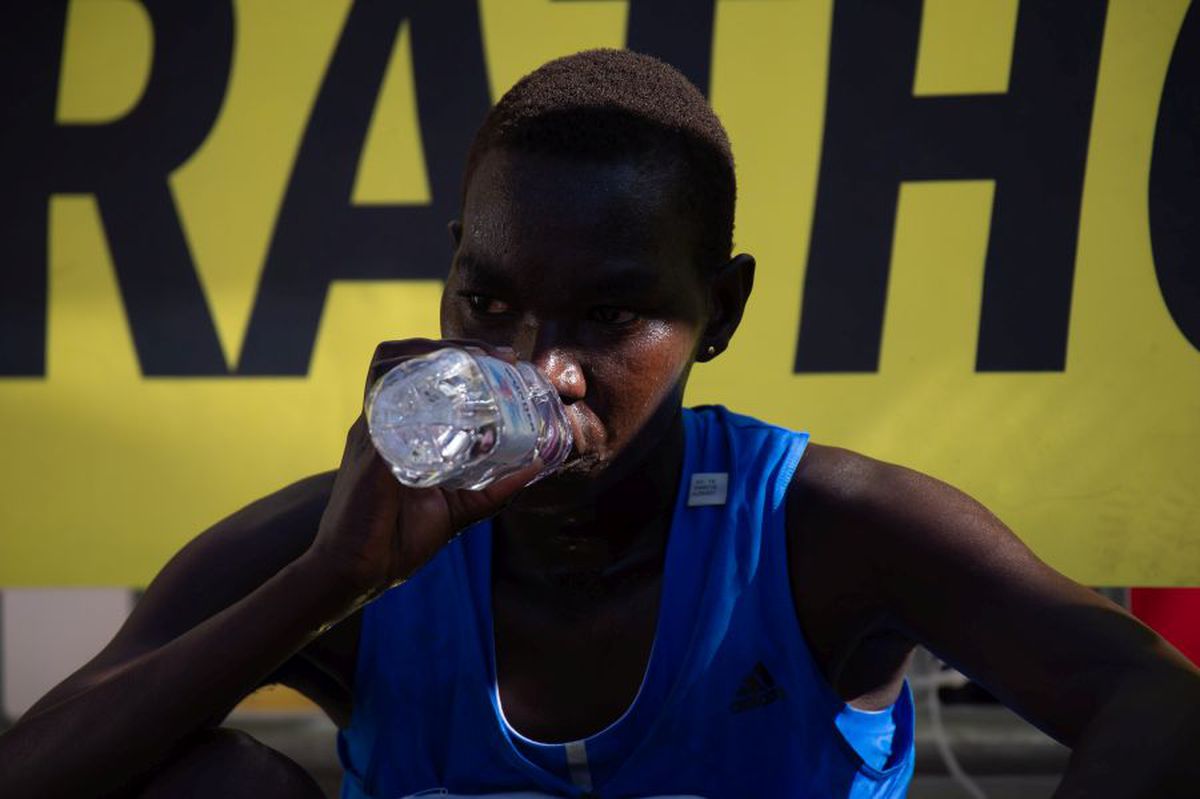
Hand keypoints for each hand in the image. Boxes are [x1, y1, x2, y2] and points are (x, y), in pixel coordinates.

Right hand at [307, 339, 537, 600]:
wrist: (361, 573)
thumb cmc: (400, 538)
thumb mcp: (460, 506)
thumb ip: (495, 487)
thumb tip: (537, 466)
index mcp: (399, 428)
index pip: (417, 369)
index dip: (455, 353)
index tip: (501, 357)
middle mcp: (381, 422)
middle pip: (401, 357)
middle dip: (448, 345)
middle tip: (494, 355)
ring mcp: (372, 433)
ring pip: (389, 369)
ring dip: (429, 354)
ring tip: (473, 360)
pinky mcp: (369, 454)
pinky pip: (385, 409)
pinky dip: (414, 394)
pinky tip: (448, 394)